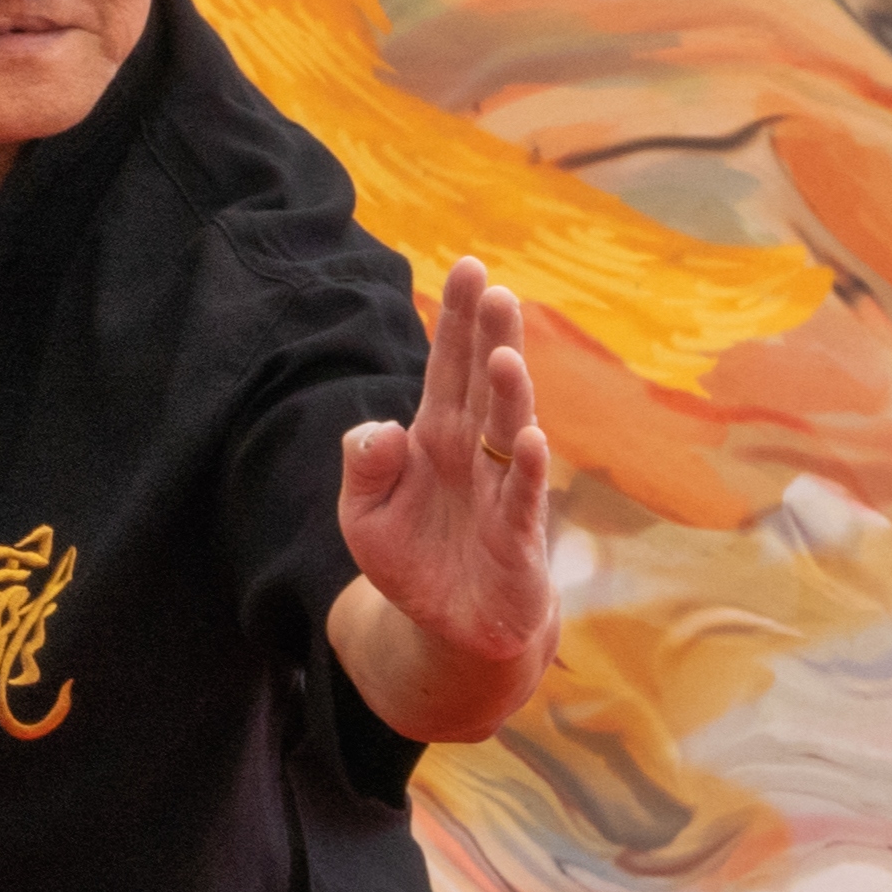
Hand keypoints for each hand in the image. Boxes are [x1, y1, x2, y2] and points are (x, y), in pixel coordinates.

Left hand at [338, 258, 552, 667]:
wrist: (450, 626)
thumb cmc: (413, 561)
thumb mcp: (362, 515)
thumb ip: (362, 468)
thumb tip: (378, 429)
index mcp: (437, 435)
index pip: (448, 366)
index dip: (457, 319)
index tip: (468, 265)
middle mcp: (475, 452)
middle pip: (483, 385)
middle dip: (490, 338)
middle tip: (494, 289)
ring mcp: (500, 490)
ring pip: (508, 431)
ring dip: (509, 394)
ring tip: (504, 355)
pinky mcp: (516, 538)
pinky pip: (521, 498)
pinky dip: (526, 469)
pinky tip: (529, 437)